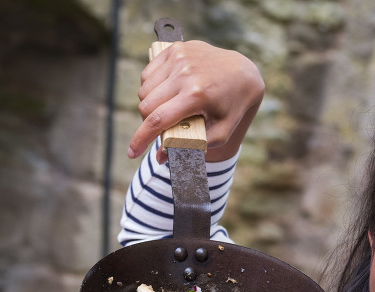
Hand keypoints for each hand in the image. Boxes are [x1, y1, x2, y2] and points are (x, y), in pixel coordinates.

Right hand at [127, 40, 264, 162]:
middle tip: (162, 127)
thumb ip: (191, 146)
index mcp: (196, 96)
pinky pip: (148, 73)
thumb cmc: (231, 107)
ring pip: (144, 89)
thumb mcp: (220, 133)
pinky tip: (167, 92)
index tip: (132, 153)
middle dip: (148, 122)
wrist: (243, 73)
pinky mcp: (175, 49)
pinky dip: (151, 87)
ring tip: (168, 108)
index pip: (158, 120)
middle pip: (146, 106)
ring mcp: (179, 58)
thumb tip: (160, 158)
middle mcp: (185, 74)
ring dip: (150, 104)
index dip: (141, 139)